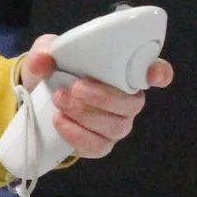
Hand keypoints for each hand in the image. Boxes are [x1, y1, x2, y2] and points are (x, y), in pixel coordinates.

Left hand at [19, 37, 172, 159]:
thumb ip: (45, 51)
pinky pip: (98, 145)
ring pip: (115, 126)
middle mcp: (127, 100)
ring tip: (59, 102)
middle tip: (74, 89)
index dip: (159, 73)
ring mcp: (116, 124)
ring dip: (85, 114)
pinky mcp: (100, 143)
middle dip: (102, 97)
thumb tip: (43, 59)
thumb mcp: (47, 54)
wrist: (37, 99)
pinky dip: (76, 134)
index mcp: (124, 72)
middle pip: (132, 104)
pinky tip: (59, 121)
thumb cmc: (55, 70)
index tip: (153, 75)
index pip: (154, 71)